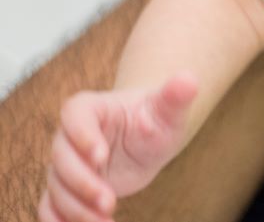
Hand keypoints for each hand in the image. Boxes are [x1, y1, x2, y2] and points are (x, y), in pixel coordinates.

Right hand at [39, 74, 196, 221]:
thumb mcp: (168, 110)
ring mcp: (66, 164)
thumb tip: (190, 79)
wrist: (148, 139)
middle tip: (109, 201)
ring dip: (75, 209)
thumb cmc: (157, 119)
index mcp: (90, 108)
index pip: (75, 117)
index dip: (83, 136)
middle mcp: (69, 136)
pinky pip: (49, 207)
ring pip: (56, 187)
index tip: (102, 156)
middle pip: (61, 158)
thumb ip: (175, 95)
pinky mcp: (66, 188)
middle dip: (83, 182)